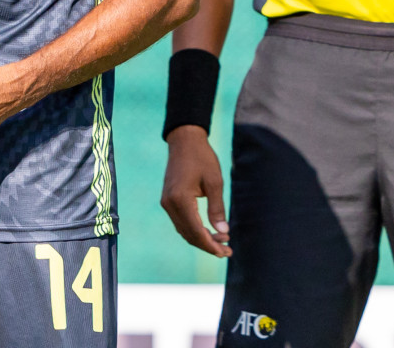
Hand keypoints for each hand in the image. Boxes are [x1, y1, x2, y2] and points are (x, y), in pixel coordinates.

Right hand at [160, 125, 230, 256]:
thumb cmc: (202, 158)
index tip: (226, 252)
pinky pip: (180, 221)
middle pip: (188, 234)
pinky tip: (208, 230)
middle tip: (227, 250)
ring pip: (183, 229)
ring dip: (201, 238)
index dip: (210, 245)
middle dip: (207, 245)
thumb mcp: (215, 182)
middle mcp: (169, 203)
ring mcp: (166, 202)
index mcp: (180, 199)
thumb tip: (222, 231)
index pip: (195, 231)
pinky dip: (194, 229)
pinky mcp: (168, 199)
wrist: (184, 141)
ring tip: (222, 241)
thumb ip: (217, 208)